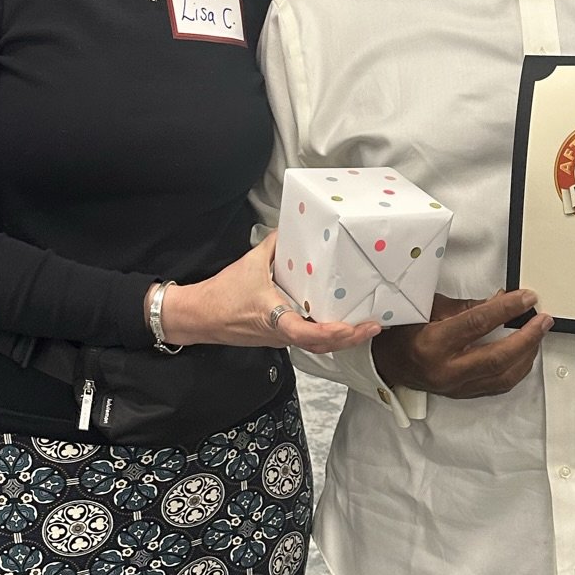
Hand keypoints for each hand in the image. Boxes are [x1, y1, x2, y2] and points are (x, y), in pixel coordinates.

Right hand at [160, 236, 380, 354]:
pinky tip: (342, 325)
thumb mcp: (251, 262)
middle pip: (320, 345)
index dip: (329, 333)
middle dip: (349, 338)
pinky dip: (328, 336)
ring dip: (342, 340)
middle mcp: (280, 333)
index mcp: (273, 316)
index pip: (304, 333)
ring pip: (316, 346)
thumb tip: (296, 228)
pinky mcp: (278, 338)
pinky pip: (308, 341)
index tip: (349, 327)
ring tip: (366, 327)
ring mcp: (280, 339)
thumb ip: (276, 244)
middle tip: (373, 326)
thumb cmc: (223, 293)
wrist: (200, 317)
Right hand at [374, 289, 552, 398]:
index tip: (526, 298)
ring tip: (538, 334)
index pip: (477, 323)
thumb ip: (468, 307)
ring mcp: (454, 386)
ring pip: (503, 376)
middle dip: (527, 337)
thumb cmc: (403, 331)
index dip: (506, 309)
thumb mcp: (429, 309)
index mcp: (431, 344)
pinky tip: (525, 354)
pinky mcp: (462, 394)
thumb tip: (502, 299)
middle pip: (497, 357)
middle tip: (542, 319)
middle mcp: (444, 370)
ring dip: (526, 354)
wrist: (386, 363)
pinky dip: (516, 369)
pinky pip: (498, 386)